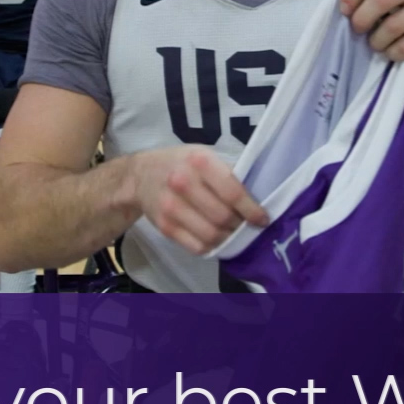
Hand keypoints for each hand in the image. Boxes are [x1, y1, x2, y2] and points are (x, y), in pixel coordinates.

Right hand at [120, 146, 266, 255]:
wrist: (141, 175)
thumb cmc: (181, 163)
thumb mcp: (204, 156)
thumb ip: (228, 174)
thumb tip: (257, 198)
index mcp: (199, 162)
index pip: (232, 193)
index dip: (251, 210)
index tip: (262, 219)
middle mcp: (183, 183)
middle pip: (222, 217)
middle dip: (240, 226)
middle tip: (246, 226)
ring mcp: (171, 207)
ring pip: (211, 235)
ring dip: (228, 239)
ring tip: (233, 233)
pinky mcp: (164, 227)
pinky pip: (196, 246)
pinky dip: (212, 247)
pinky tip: (216, 239)